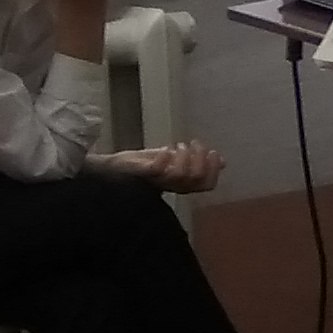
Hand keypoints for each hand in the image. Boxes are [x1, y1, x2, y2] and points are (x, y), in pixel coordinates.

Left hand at [90, 140, 223, 192]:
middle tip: (193, 144)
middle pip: (197, 178)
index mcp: (182, 186)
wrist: (110, 171)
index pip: (208, 184)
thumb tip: (222, 161)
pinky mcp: (142, 175)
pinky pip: (158, 170)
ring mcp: (157, 182)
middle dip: (200, 157)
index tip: (213, 152)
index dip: (214, 169)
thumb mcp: (173, 162)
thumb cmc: (142, 168)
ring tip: (177, 146)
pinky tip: (165, 150)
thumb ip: (195, 162)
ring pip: (181, 174)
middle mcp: (172, 187)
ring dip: (184, 155)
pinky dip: (165, 157)